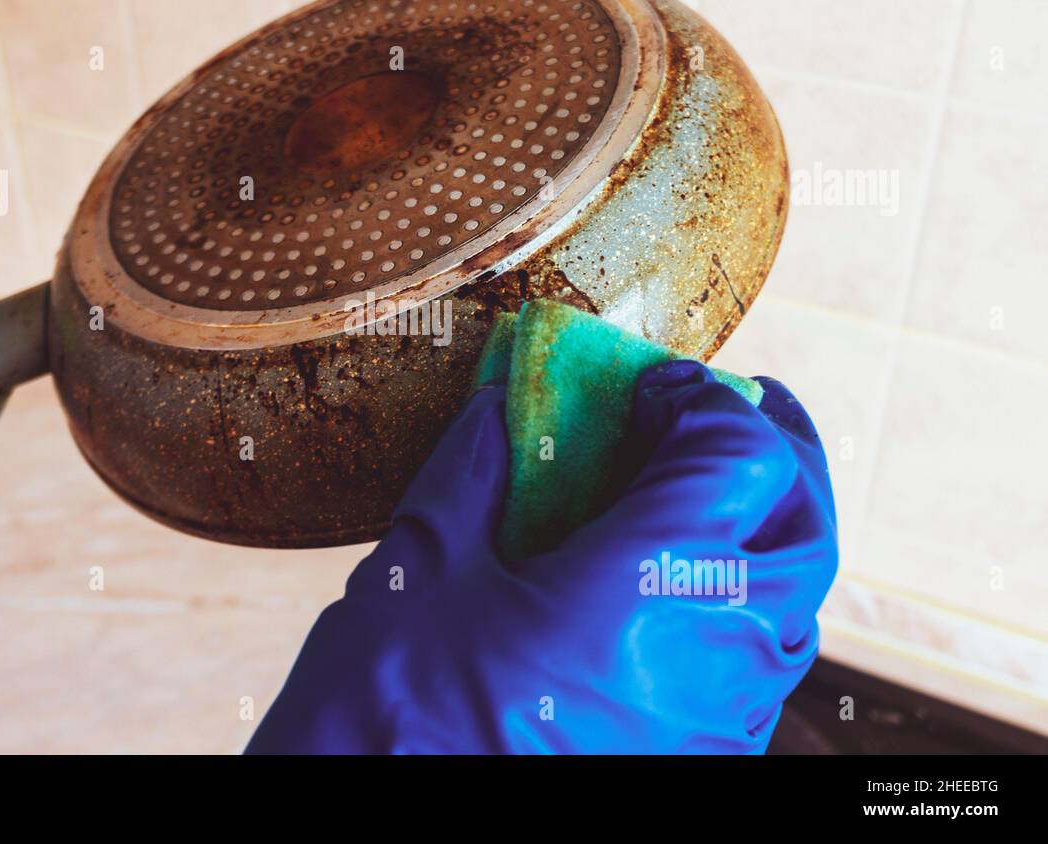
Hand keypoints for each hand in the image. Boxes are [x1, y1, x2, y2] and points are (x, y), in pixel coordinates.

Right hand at [247, 360, 837, 753]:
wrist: (381, 839)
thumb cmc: (389, 718)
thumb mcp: (419, 573)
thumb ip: (472, 473)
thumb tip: (498, 408)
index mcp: (640, 593)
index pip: (739, 459)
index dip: (704, 401)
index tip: (654, 387)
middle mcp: (709, 662)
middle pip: (805, 524)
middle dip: (776, 449)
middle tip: (728, 410)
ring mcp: (714, 725)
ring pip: (796, 602)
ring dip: (769, 525)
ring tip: (709, 489)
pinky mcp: (696, 764)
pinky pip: (760, 667)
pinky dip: (743, 600)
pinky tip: (676, 584)